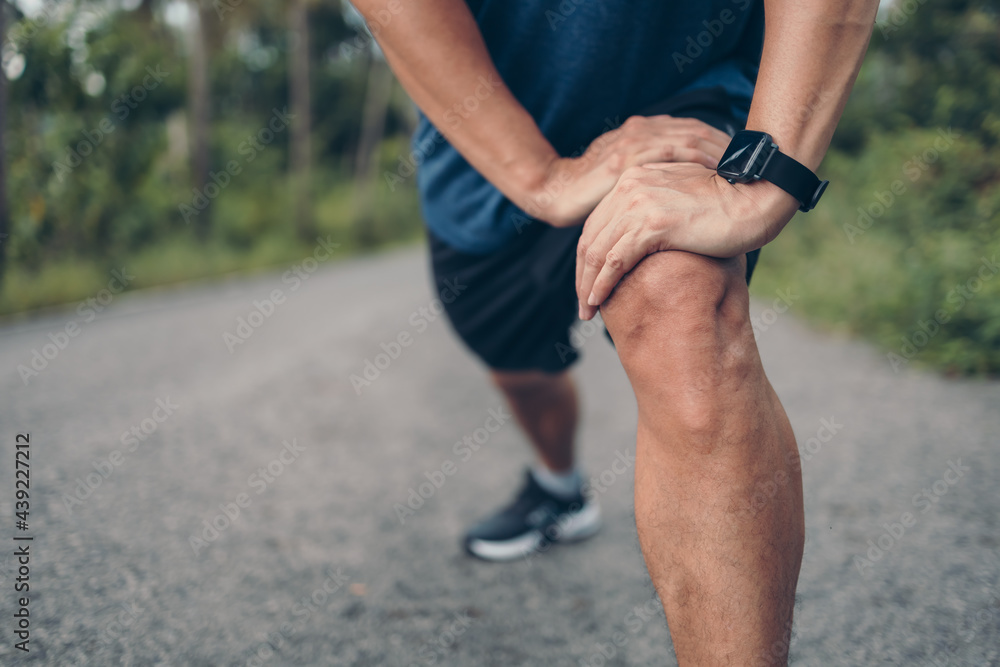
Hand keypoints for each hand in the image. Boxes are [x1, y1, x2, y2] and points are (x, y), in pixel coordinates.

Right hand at [521, 116, 733, 226]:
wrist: (558, 191)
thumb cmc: (591, 191)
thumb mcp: (630, 181)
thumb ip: (654, 177)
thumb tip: (686, 191)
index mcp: (644, 133)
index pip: (691, 132)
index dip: (720, 143)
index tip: (747, 158)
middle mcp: (641, 131)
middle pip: (696, 132)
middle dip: (727, 146)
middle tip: (756, 162)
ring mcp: (631, 143)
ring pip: (686, 141)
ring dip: (716, 154)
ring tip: (742, 168)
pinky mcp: (623, 160)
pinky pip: (666, 157)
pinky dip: (691, 163)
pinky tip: (712, 173)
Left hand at [575, 162, 799, 319]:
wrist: (757, 196)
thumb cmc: (728, 204)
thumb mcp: (681, 200)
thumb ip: (657, 210)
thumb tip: (646, 239)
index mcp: (634, 178)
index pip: (596, 223)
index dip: (588, 257)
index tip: (587, 282)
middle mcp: (630, 187)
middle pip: (590, 237)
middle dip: (582, 275)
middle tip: (583, 304)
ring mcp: (639, 204)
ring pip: (597, 251)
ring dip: (587, 285)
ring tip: (587, 311)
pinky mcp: (651, 224)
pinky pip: (614, 260)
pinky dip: (602, 284)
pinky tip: (597, 302)